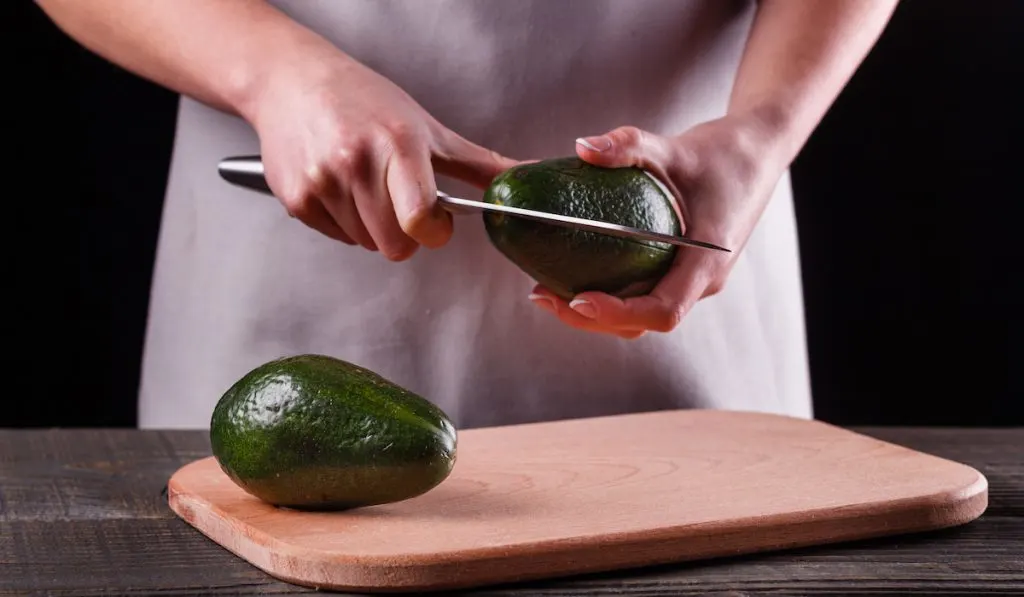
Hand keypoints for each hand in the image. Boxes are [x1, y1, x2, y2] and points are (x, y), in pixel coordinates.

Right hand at [247, 50, 516, 259]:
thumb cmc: (363, 100)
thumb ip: (479, 164)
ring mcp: (323, 182)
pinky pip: (337, 237)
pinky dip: (343, 221)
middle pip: (395, 245)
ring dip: (372, 225)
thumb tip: (529, 176)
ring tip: (364, 184)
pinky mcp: (296, 199)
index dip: (434, 230)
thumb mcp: (427, 127)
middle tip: (397, 197)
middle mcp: (356, 163)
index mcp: (398, 145)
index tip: (435, 219)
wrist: (291, 80)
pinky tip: (339, 186)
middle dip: (404, 231)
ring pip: (366, 244)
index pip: (421, 219)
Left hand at [529, 114, 788, 338]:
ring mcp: (690, 281)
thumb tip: (582, 147)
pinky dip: (608, 294)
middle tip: (541, 295)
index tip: (578, 299)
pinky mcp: (680, 273)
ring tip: (547, 290)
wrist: (756, 154)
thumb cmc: (723, 154)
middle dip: (590, 318)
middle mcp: (700, 282)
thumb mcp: (674, 147)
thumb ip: (629, 146)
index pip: (663, 310)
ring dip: (595, 312)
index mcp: (706, 263)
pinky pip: (642, 296)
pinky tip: (573, 273)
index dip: (618, 312)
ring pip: (640, 315)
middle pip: (642, 322)